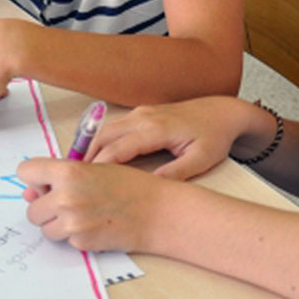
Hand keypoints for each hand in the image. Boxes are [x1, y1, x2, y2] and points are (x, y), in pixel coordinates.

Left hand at [17, 158, 168, 251]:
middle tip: (68, 202)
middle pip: (31, 208)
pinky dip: (75, 236)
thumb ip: (60, 177)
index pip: (25, 171)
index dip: (34, 178)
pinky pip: (64, 240)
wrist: (156, 211)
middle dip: (45, 207)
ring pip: (44, 228)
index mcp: (68, 171)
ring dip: (57, 224)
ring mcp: (72, 223)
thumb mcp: (94, 169)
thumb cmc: (129, 185)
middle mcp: (66, 197)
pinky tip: (95, 225)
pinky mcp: (81, 242)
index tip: (44, 183)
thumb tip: (30, 193)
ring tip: (83, 214)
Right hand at [88, 96, 250, 179]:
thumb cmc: (213, 136)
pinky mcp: (142, 113)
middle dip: (88, 158)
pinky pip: (115, 127)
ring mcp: (142, 112)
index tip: (87, 182)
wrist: (222, 112)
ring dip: (91, 149)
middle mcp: (145, 117)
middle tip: (75, 180)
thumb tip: (152, 186)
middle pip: (105, 136)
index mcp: (157, 128)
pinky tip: (97, 159)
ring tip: (80, 172)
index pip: (119, 147)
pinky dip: (101, 141)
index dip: (101, 165)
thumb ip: (177, 173)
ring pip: (106, 129)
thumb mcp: (202, 159)